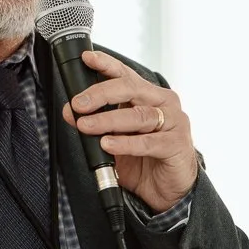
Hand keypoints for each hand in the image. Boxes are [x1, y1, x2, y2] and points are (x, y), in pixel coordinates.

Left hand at [61, 52, 196, 213]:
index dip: (107, 64)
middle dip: (101, 94)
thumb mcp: (115, 138)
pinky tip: (108, 144)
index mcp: (148, 96)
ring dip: (109, 120)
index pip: (126, 75)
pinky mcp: (178, 144)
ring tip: (86, 126)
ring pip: (139, 115)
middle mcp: (163, 103)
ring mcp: (174, 122)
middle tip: (78, 103)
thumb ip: (97, 124)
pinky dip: (126, 143)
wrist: (169, 189)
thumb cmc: (144, 159)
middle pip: (131, 89)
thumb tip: (70, 112)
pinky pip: (149, 142)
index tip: (87, 59)